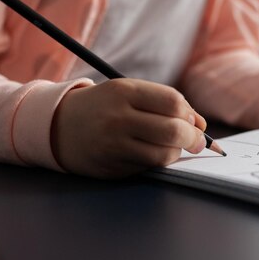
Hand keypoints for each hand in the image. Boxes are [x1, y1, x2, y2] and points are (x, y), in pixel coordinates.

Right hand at [50, 79, 206, 177]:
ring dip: (176, 153)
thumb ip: (163, 103)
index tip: (194, 121)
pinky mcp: (111, 168)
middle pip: (173, 130)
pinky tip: (151, 154)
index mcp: (123, 91)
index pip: (173, 102)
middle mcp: (117, 118)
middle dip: (193, 138)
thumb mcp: (127, 92)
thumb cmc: (103, 107)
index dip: (190, 114)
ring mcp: (113, 145)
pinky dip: (157, 163)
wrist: (58, 126)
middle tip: (197, 141)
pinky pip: (148, 168)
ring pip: (164, 154)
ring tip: (171, 147)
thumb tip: (201, 125)